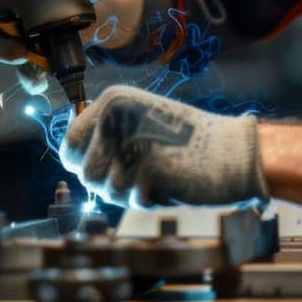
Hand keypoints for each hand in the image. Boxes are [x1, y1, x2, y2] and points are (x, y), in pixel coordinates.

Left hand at [62, 85, 266, 207]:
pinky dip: (149, 199)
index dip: (82, 162)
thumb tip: (74, 162)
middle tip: (138, 175)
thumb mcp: (142, 123)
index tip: (104, 168)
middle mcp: (115, 118)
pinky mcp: (145, 170)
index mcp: (112, 101)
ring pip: (105, 190)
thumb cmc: (188, 143)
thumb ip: (108, 137)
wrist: (233, 153)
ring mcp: (129, 143)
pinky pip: (131, 200)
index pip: (68, 142)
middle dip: (106, 182)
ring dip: (129, 192)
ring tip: (158, 175)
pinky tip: (170, 182)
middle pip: (83, 171)